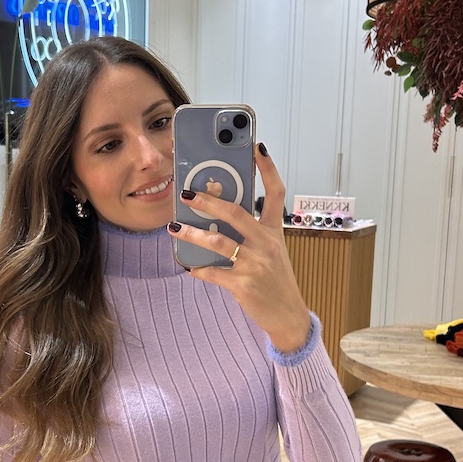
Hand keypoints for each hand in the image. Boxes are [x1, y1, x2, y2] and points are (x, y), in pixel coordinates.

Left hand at [168, 144, 311, 352]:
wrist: (288, 315)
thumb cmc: (275, 280)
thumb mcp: (271, 251)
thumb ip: (250, 232)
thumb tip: (216, 215)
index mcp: (274, 232)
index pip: (276, 193)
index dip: (268, 168)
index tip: (257, 147)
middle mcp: (266, 244)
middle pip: (236, 213)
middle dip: (208, 201)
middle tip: (186, 193)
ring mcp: (255, 264)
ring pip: (218, 242)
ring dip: (192, 234)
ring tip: (174, 227)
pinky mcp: (244, 285)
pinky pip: (213, 272)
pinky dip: (198, 269)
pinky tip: (188, 266)